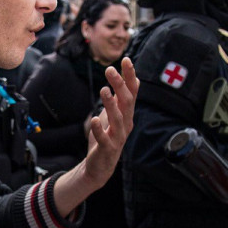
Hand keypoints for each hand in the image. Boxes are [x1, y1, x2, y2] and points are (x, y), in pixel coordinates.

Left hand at [53, 57, 138, 216]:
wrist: (100, 167)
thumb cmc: (107, 138)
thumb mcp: (115, 115)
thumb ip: (122, 99)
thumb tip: (131, 78)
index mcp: (127, 114)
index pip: (132, 92)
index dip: (130, 77)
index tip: (126, 60)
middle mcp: (126, 124)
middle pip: (127, 102)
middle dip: (120, 85)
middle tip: (110, 70)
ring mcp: (118, 137)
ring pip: (117, 119)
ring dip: (111, 104)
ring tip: (103, 90)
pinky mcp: (107, 149)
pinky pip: (105, 138)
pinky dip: (100, 129)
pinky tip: (95, 119)